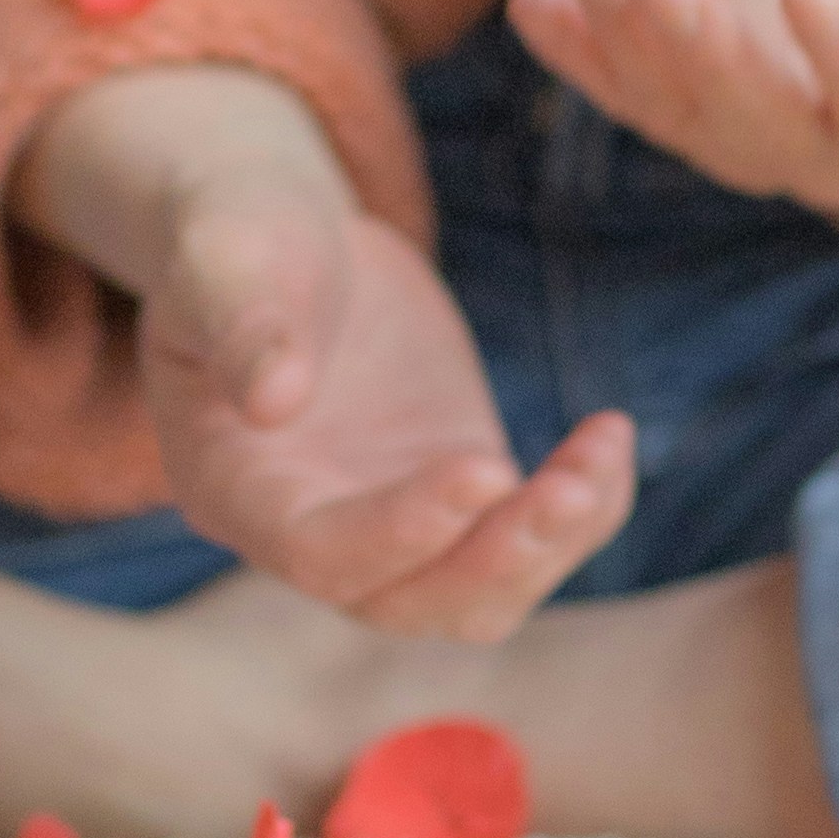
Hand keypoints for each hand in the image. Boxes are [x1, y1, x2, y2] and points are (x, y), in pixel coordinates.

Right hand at [138, 153, 634, 634]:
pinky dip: (581, 506)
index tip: (485, 468)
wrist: (287, 234)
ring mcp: (390, 516)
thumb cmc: (238, 238)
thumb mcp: (228, 261)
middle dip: (496, 562)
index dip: (402, 530)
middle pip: (409, 603)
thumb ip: (246, 326)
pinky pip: (524, 535)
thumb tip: (272, 401)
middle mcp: (310, 528)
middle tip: (570, 492)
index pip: (319, 552)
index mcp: (234, 489)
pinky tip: (610, 439)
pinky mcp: (454, 487)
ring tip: (603, 456)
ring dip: (551, 544)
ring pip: (478, 592)